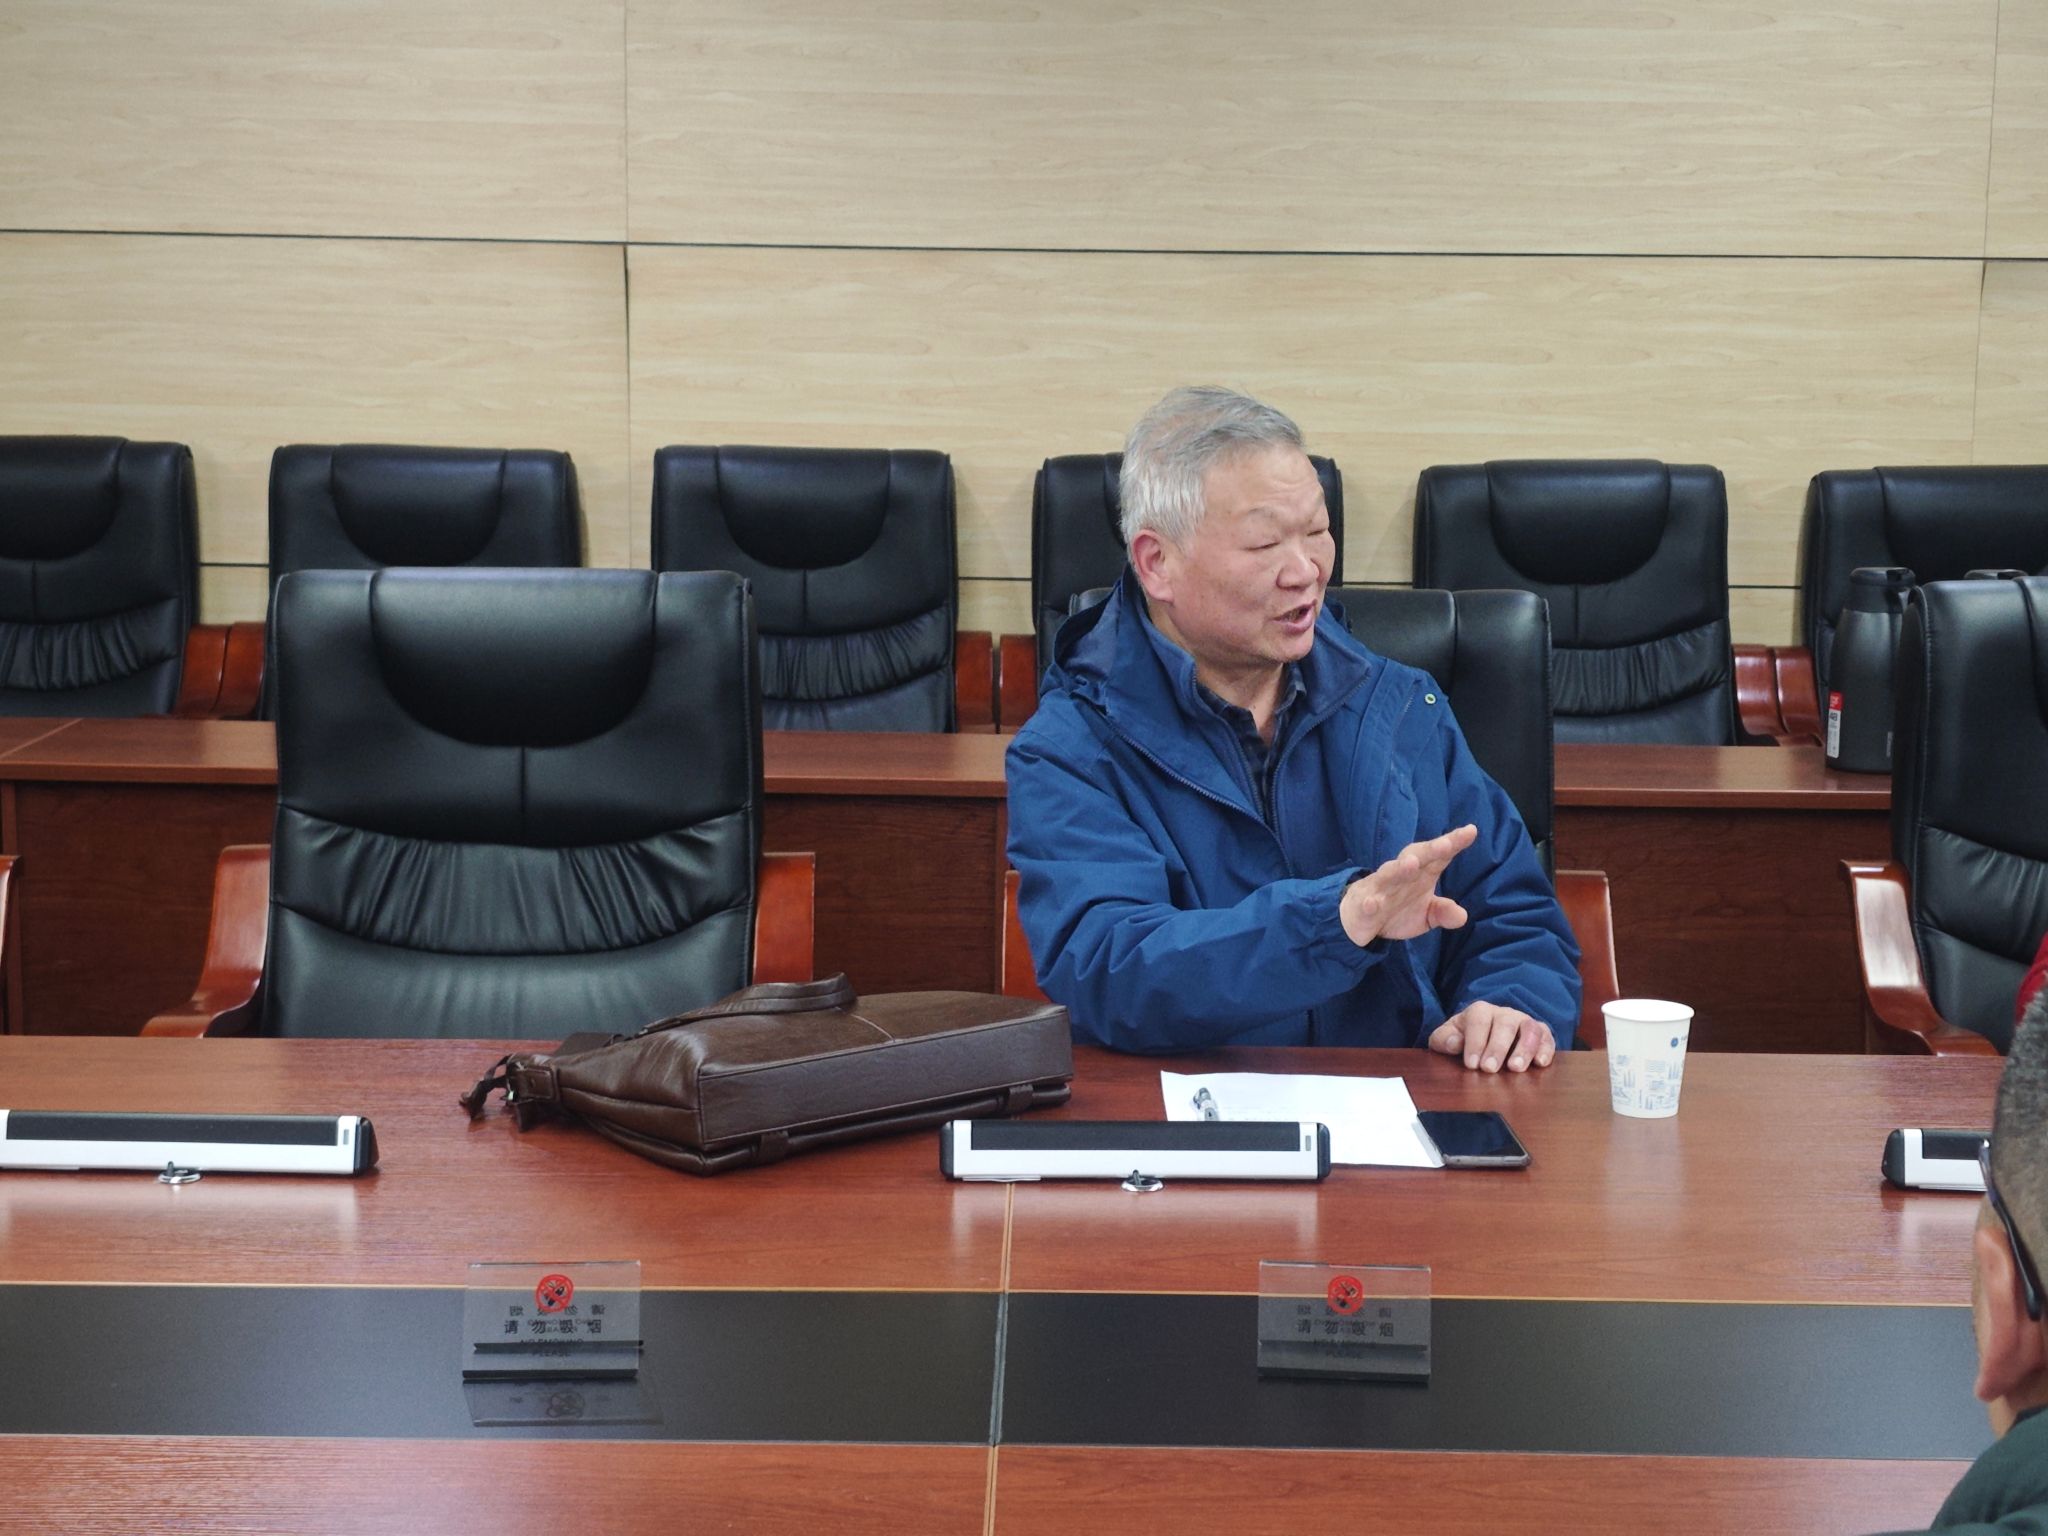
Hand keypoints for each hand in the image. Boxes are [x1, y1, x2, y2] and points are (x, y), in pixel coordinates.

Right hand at [1338, 824, 1477, 946]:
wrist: (1359, 918)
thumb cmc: (1397, 908)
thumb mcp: (1426, 915)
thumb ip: (1443, 912)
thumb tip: (1462, 916)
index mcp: (1420, 873)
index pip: (1438, 856)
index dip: (1453, 843)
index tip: (1471, 831)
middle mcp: (1401, 875)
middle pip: (1416, 857)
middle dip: (1430, 850)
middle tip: (1446, 844)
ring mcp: (1380, 888)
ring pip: (1389, 874)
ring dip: (1399, 868)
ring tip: (1411, 864)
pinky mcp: (1364, 905)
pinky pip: (1367, 902)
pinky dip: (1370, 903)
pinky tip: (1373, 904)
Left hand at [1427, 1002, 1556, 1073]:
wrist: (1483, 1035)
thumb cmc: (1463, 1038)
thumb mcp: (1447, 1037)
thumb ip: (1444, 1040)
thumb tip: (1455, 1043)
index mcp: (1479, 1011)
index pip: (1478, 1021)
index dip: (1475, 1042)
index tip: (1472, 1065)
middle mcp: (1504, 1013)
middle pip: (1505, 1025)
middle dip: (1497, 1048)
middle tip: (1490, 1069)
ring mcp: (1524, 1022)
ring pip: (1529, 1028)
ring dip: (1524, 1048)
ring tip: (1516, 1068)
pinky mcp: (1540, 1033)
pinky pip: (1547, 1036)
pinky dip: (1546, 1049)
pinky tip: (1540, 1063)